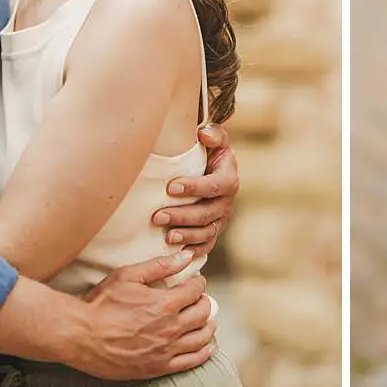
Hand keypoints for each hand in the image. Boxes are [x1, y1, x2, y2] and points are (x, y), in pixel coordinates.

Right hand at [74, 251, 215, 379]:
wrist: (81, 337)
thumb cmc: (102, 303)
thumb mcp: (128, 276)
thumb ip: (160, 266)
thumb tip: (187, 256)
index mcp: (165, 303)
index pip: (196, 290)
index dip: (198, 283)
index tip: (194, 282)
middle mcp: (171, 328)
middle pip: (203, 313)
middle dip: (204, 302)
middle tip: (199, 300)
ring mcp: (166, 350)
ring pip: (202, 338)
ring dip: (208, 326)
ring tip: (206, 320)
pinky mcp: (158, 368)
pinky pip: (191, 362)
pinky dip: (203, 353)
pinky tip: (206, 347)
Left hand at [152, 123, 237, 256]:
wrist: (210, 170)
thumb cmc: (208, 153)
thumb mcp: (215, 140)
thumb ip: (213, 134)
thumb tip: (203, 134)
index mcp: (228, 178)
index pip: (215, 185)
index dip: (195, 187)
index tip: (170, 187)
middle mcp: (227, 201)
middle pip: (207, 213)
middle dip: (183, 215)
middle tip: (157, 216)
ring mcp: (220, 219)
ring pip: (206, 232)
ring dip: (186, 235)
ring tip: (166, 237)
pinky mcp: (212, 233)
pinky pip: (205, 246)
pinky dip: (192, 251)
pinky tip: (175, 252)